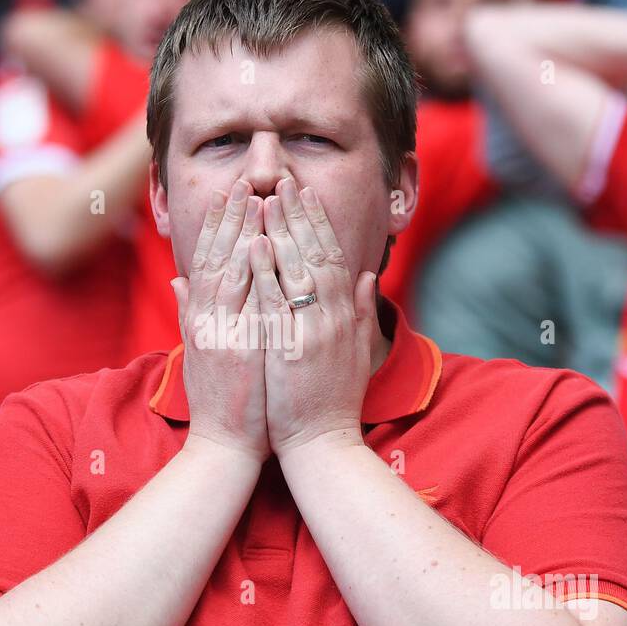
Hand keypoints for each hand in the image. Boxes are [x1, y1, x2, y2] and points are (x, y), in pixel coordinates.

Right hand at [173, 179, 269, 462]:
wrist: (224, 447)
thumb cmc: (221, 402)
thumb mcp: (200, 352)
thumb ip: (189, 311)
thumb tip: (179, 278)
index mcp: (201, 319)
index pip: (207, 261)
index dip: (217, 226)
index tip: (229, 194)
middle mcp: (207, 321)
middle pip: (216, 258)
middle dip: (230, 218)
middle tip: (242, 181)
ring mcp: (222, 334)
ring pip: (228, 271)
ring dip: (241, 232)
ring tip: (255, 197)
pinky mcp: (238, 351)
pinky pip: (244, 303)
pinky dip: (250, 271)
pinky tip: (260, 243)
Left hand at [251, 177, 378, 457]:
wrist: (323, 444)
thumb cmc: (334, 401)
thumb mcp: (356, 351)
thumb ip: (363, 312)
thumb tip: (370, 276)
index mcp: (345, 315)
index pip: (332, 257)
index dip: (317, 223)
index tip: (304, 194)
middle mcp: (333, 317)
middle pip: (316, 253)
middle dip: (298, 215)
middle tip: (282, 182)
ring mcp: (314, 331)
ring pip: (298, 270)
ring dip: (281, 231)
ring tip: (265, 199)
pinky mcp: (292, 349)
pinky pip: (278, 302)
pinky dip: (267, 272)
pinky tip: (256, 244)